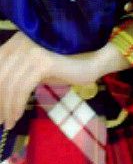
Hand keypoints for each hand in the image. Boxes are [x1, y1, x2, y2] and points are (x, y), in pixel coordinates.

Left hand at [0, 32, 128, 129]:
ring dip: (6, 107)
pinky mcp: (43, 61)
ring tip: (8, 122)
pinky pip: (22, 88)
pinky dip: (16, 105)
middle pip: (0, 77)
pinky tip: (17, 116)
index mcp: (15, 41)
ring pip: (9, 84)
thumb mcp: (32, 69)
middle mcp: (20, 41)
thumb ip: (14, 75)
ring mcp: (32, 49)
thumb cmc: (62, 66)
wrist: (92, 60)